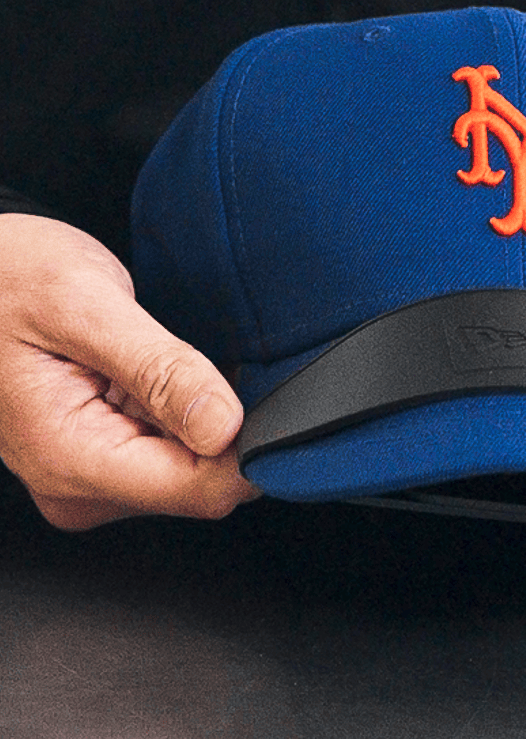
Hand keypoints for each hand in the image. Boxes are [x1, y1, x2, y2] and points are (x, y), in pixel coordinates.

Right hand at [0, 214, 257, 528]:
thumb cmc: (9, 277)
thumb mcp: (85, 305)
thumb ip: (158, 369)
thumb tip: (223, 426)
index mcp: (69, 456)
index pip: (198, 489)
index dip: (246, 448)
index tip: (259, 396)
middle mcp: (76, 485)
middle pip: (199, 484)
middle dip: (224, 429)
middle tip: (204, 364)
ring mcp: (87, 476)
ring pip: (190, 469)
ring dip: (202, 419)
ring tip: (167, 364)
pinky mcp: (100, 458)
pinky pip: (171, 451)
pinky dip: (184, 415)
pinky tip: (163, 377)